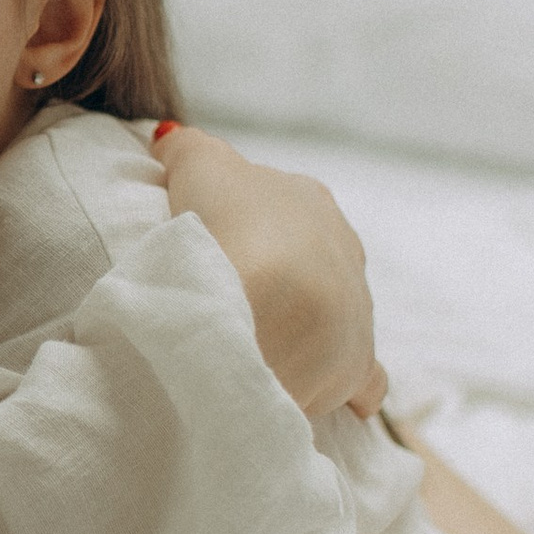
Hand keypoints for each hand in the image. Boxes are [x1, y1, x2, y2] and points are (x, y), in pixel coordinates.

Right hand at [153, 126, 385, 421]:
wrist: (269, 301)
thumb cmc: (231, 224)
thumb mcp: (198, 166)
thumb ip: (187, 150)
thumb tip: (171, 141)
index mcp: (311, 201)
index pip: (278, 209)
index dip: (241, 227)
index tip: (210, 249)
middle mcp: (345, 251)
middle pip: (311, 263)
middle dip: (280, 281)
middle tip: (231, 303)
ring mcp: (357, 310)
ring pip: (335, 319)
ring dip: (304, 334)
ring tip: (259, 350)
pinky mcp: (357, 366)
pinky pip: (362, 381)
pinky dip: (344, 386)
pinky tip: (314, 392)